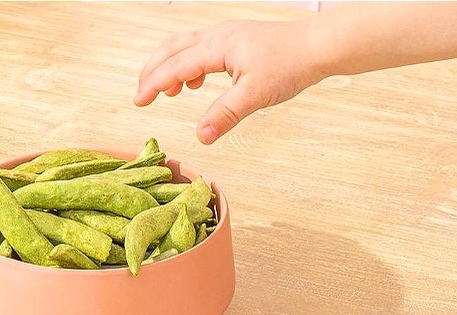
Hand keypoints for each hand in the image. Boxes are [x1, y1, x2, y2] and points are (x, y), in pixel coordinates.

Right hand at [134, 19, 324, 144]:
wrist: (317, 45)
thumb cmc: (290, 65)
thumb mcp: (255, 95)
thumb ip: (224, 115)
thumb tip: (200, 137)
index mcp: (217, 46)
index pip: (175, 66)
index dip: (153, 84)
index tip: (138, 102)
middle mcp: (217, 35)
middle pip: (172, 49)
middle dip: (153, 71)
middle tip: (141, 95)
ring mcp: (226, 34)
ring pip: (184, 46)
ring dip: (169, 66)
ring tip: (167, 93)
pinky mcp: (235, 39)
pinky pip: (200, 47)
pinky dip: (188, 64)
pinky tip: (195, 82)